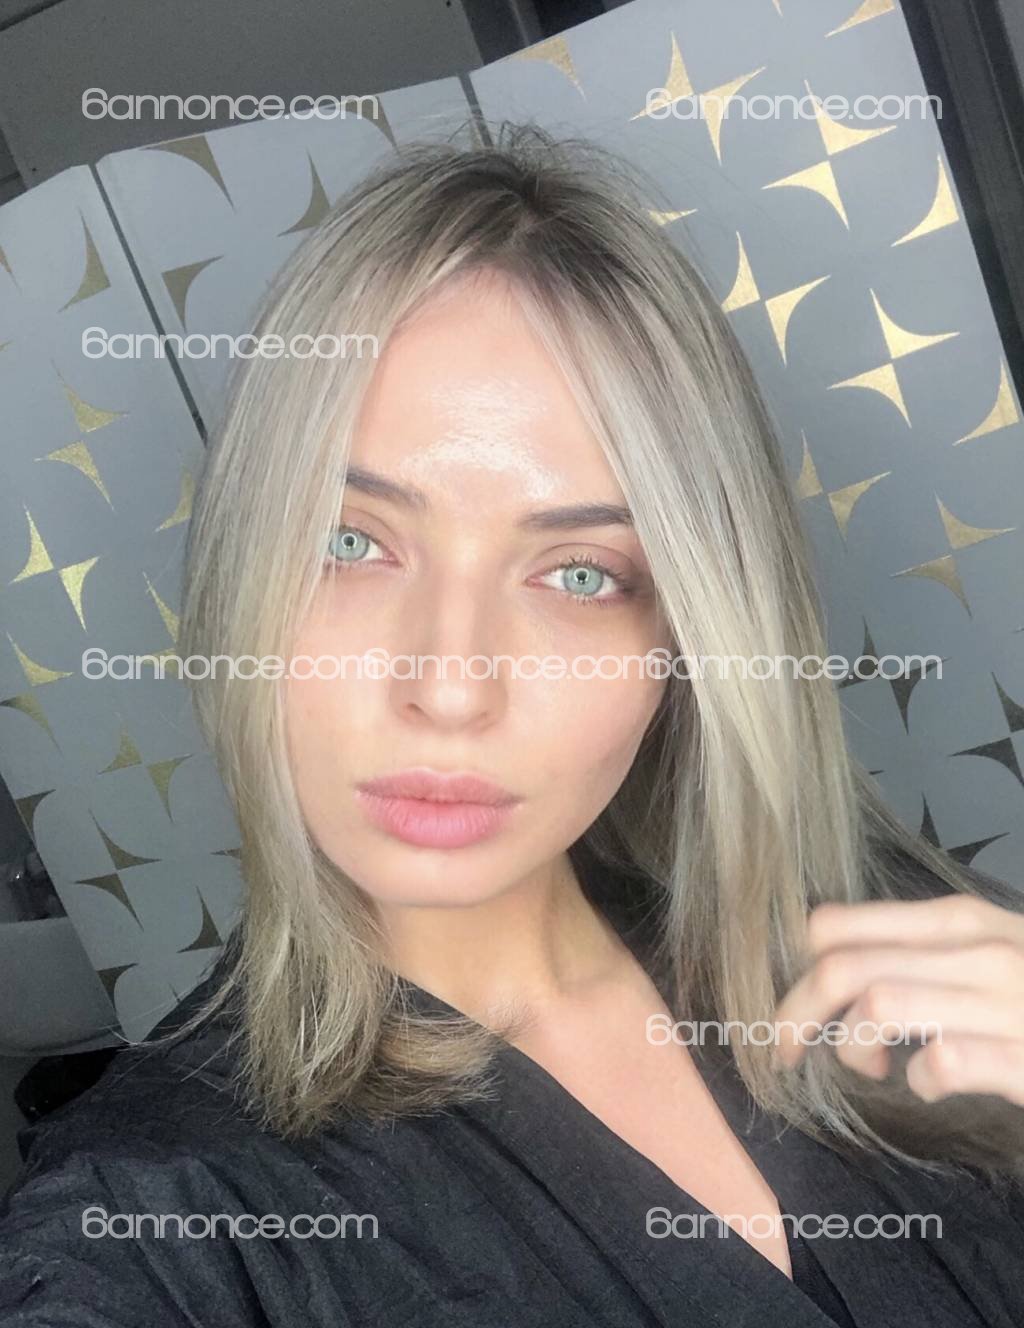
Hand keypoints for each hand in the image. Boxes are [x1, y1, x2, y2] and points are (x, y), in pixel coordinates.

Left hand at [773, 894, 1023, 1105]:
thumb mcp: (980, 955)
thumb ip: (915, 956)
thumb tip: (826, 971)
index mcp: (957, 920)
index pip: (838, 926)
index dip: (793, 968)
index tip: (783, 1004)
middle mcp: (978, 950)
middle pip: (844, 968)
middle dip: (795, 1014)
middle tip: (786, 1052)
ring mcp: (1007, 1002)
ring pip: (881, 1003)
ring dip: (856, 1045)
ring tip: (876, 1064)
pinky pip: (942, 1064)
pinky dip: (920, 1081)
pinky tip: (932, 1084)